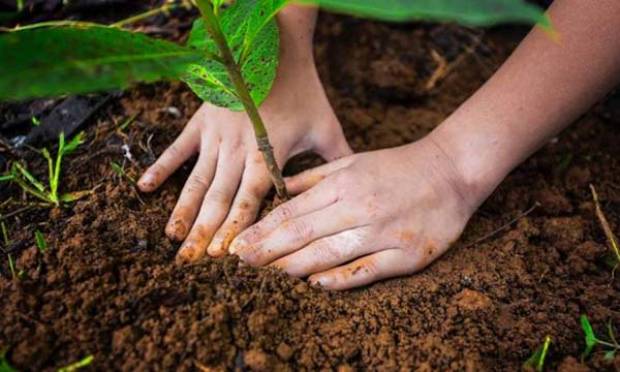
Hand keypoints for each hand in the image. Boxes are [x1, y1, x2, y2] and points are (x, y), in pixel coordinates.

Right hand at [138, 51, 350, 262]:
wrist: (274, 47)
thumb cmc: (303, 88)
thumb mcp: (325, 125)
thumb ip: (337, 160)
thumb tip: (355, 189)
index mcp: (267, 154)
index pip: (250, 200)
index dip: (236, 228)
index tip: (222, 256)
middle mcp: (238, 150)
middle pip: (219, 198)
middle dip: (203, 232)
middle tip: (188, 262)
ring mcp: (216, 136)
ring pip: (197, 181)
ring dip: (183, 211)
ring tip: (171, 238)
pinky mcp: (201, 121)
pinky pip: (177, 148)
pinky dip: (161, 168)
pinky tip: (144, 189)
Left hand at [230, 138, 479, 289]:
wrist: (452, 171)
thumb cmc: (397, 166)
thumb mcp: (354, 161)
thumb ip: (315, 177)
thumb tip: (279, 188)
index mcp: (344, 185)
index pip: (293, 211)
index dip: (262, 230)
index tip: (239, 244)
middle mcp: (360, 207)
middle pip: (303, 234)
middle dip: (267, 251)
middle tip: (240, 264)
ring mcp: (383, 233)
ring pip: (329, 254)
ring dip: (293, 267)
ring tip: (267, 276)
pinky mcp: (406, 255)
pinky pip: (366, 270)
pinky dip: (340, 279)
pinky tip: (315, 285)